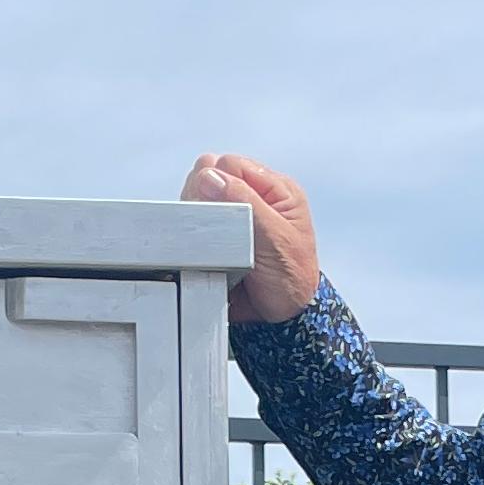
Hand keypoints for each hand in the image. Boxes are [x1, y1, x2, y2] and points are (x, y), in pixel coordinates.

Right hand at [182, 152, 319, 323]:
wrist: (282, 319)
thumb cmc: (291, 280)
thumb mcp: (275, 237)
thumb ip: (245, 202)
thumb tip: (208, 174)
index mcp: (276, 190)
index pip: (231, 164)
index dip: (217, 181)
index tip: (218, 211)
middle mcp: (254, 199)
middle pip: (209, 177)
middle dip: (203, 200)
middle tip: (218, 233)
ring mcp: (235, 218)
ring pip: (197, 199)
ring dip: (197, 219)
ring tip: (214, 245)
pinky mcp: (219, 237)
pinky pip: (194, 224)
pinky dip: (192, 234)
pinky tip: (204, 250)